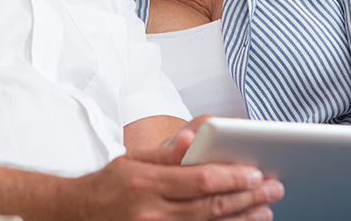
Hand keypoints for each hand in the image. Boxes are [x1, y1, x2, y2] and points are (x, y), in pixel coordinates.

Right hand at [65, 152, 282, 220]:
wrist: (78, 213)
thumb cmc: (110, 183)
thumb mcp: (133, 159)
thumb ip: (166, 152)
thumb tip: (194, 138)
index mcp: (147, 182)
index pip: (199, 180)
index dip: (231, 177)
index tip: (256, 172)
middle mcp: (153, 212)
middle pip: (210, 206)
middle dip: (246, 197)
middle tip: (272, 189)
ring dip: (241, 219)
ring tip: (266, 210)